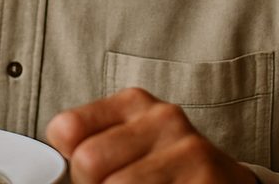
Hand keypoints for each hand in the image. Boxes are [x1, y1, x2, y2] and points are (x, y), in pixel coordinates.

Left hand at [45, 88, 258, 183]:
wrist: (226, 182)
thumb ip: (92, 144)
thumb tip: (52, 172)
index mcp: (133, 103)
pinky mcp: (204, 178)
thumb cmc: (166, 166)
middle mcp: (162, 118)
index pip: (67, 128)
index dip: (70, 161)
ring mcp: (186, 149)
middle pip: (88, 161)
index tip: (90, 172)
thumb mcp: (130, 142)